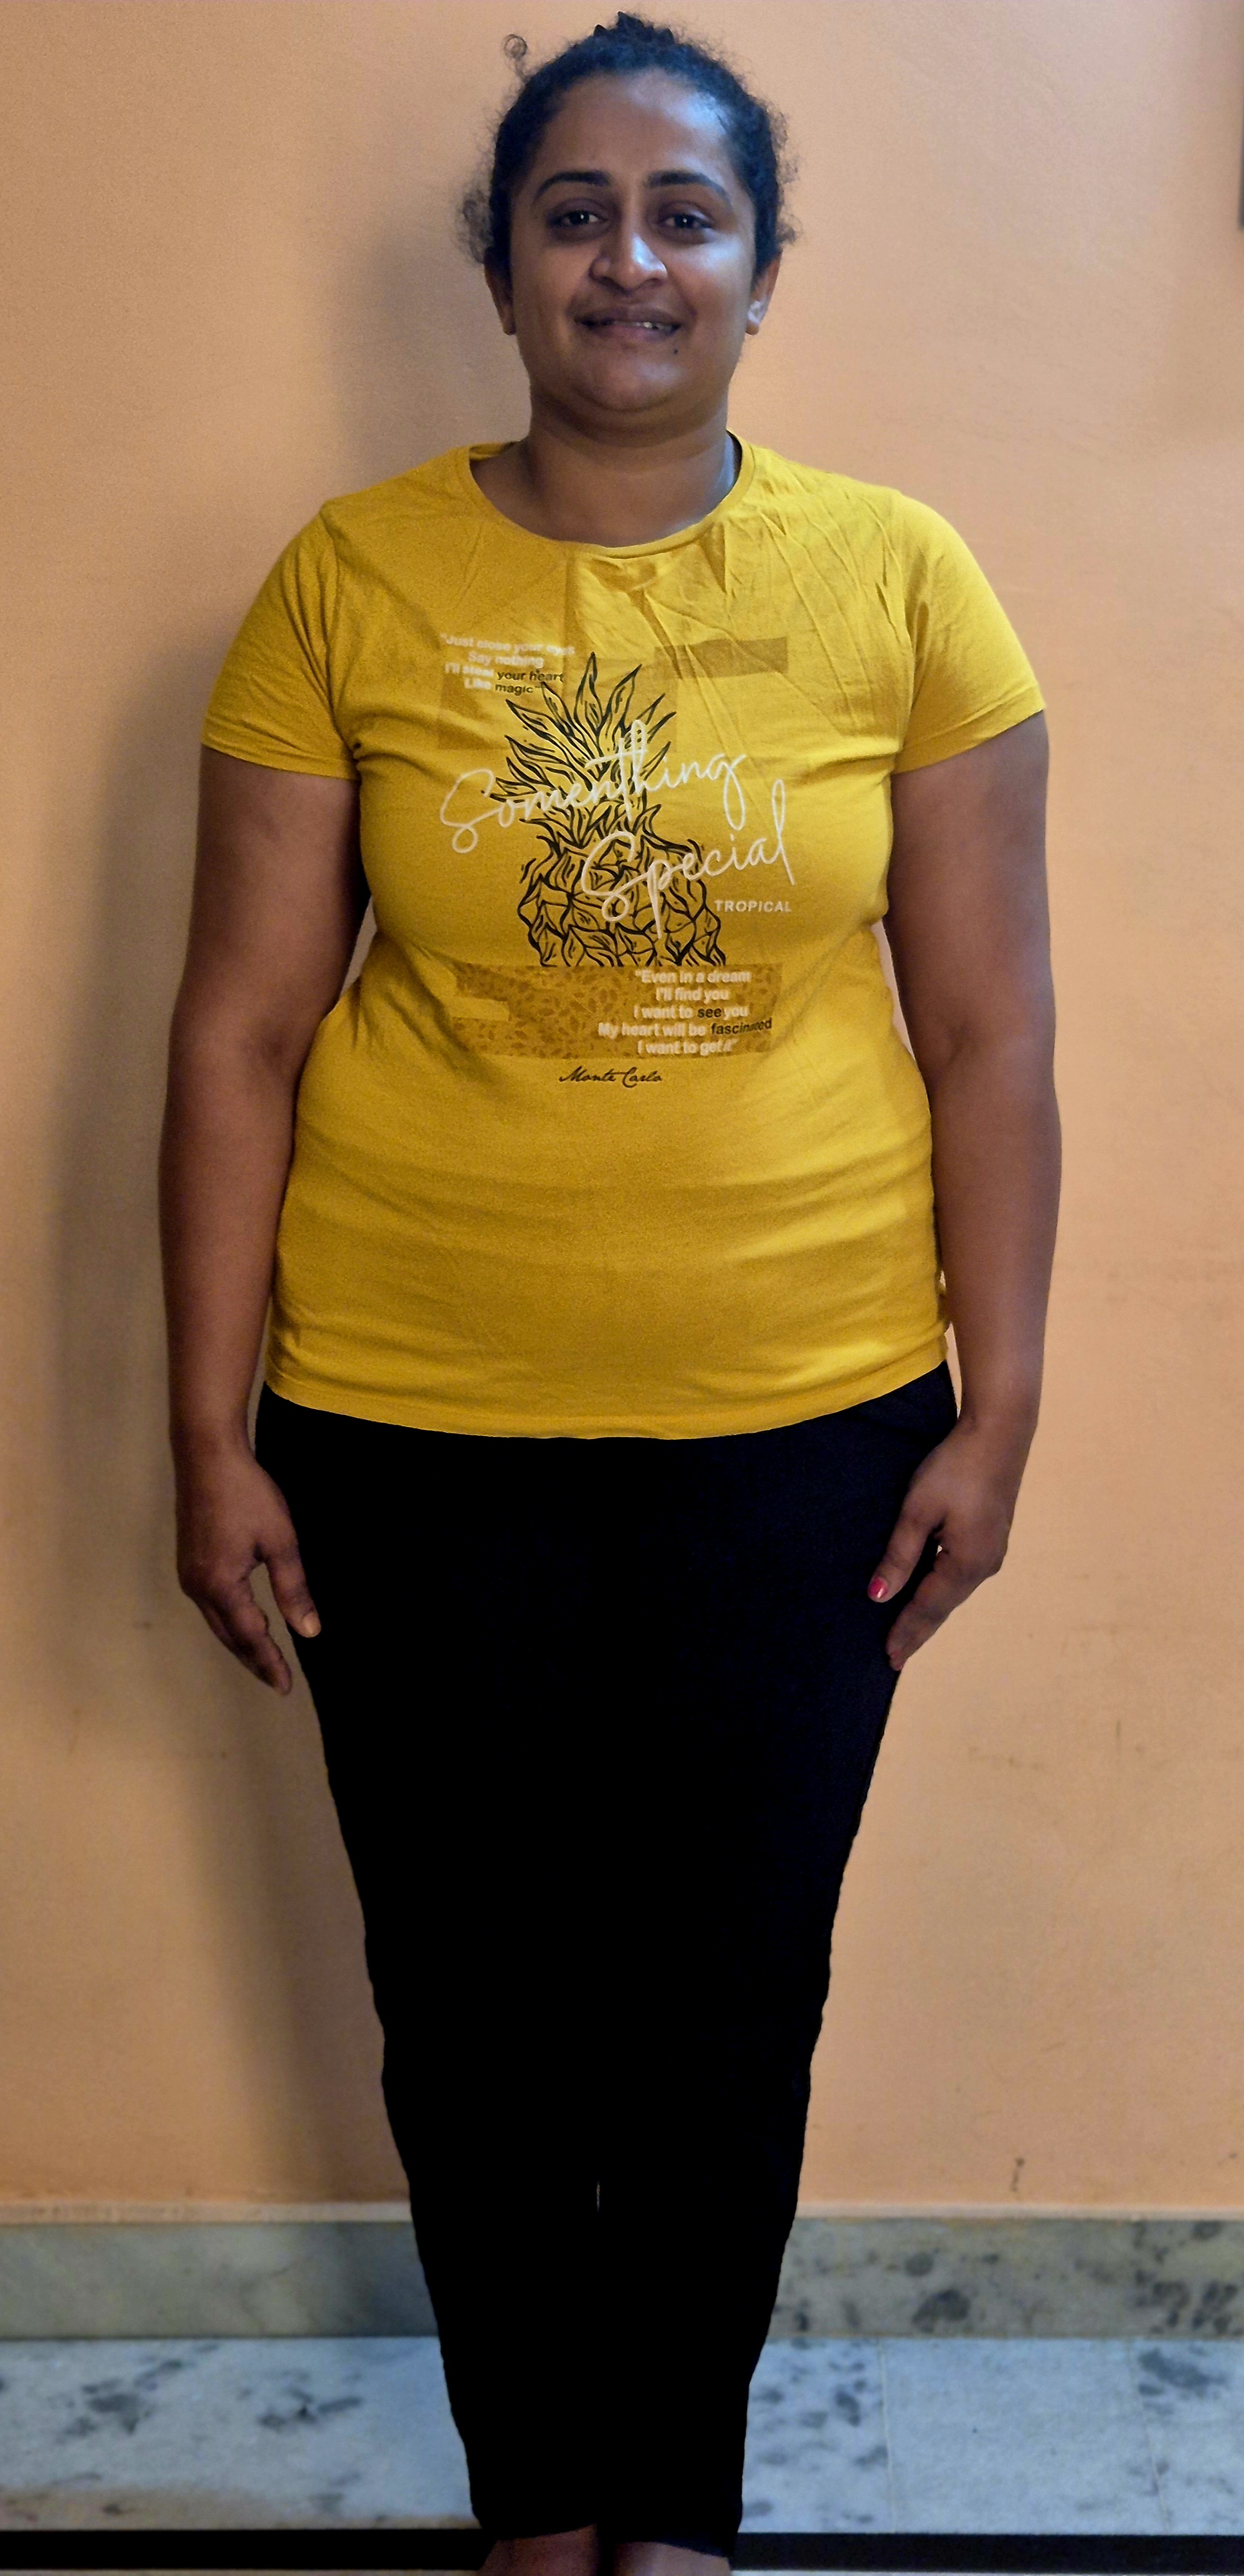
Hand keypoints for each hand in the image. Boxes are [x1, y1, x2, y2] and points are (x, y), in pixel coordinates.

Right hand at [174, 1434, 318, 1692]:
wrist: (206, 1455)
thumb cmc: (248, 1494)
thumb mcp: (280, 1541)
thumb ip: (293, 1589)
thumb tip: (308, 1632)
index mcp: (220, 1585)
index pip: (250, 1637)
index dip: (270, 1663)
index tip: (286, 1687)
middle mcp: (197, 1586)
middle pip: (229, 1636)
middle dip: (254, 1659)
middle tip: (277, 1681)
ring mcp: (188, 1574)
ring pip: (217, 1622)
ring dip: (240, 1642)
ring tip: (264, 1658)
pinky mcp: (188, 1562)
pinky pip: (210, 1605)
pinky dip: (229, 1621)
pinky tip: (243, 1621)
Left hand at [867, 1414, 1031, 1671]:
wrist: (1000, 1433)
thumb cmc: (955, 1467)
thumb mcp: (918, 1510)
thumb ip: (899, 1555)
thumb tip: (879, 1595)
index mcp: (966, 1563)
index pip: (927, 1608)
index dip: (906, 1632)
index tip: (888, 1658)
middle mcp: (984, 1566)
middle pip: (943, 1607)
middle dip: (918, 1631)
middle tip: (895, 1658)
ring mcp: (992, 1553)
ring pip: (954, 1594)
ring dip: (931, 1614)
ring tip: (909, 1634)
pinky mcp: (992, 1538)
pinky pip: (961, 1577)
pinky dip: (942, 1593)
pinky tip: (931, 1596)